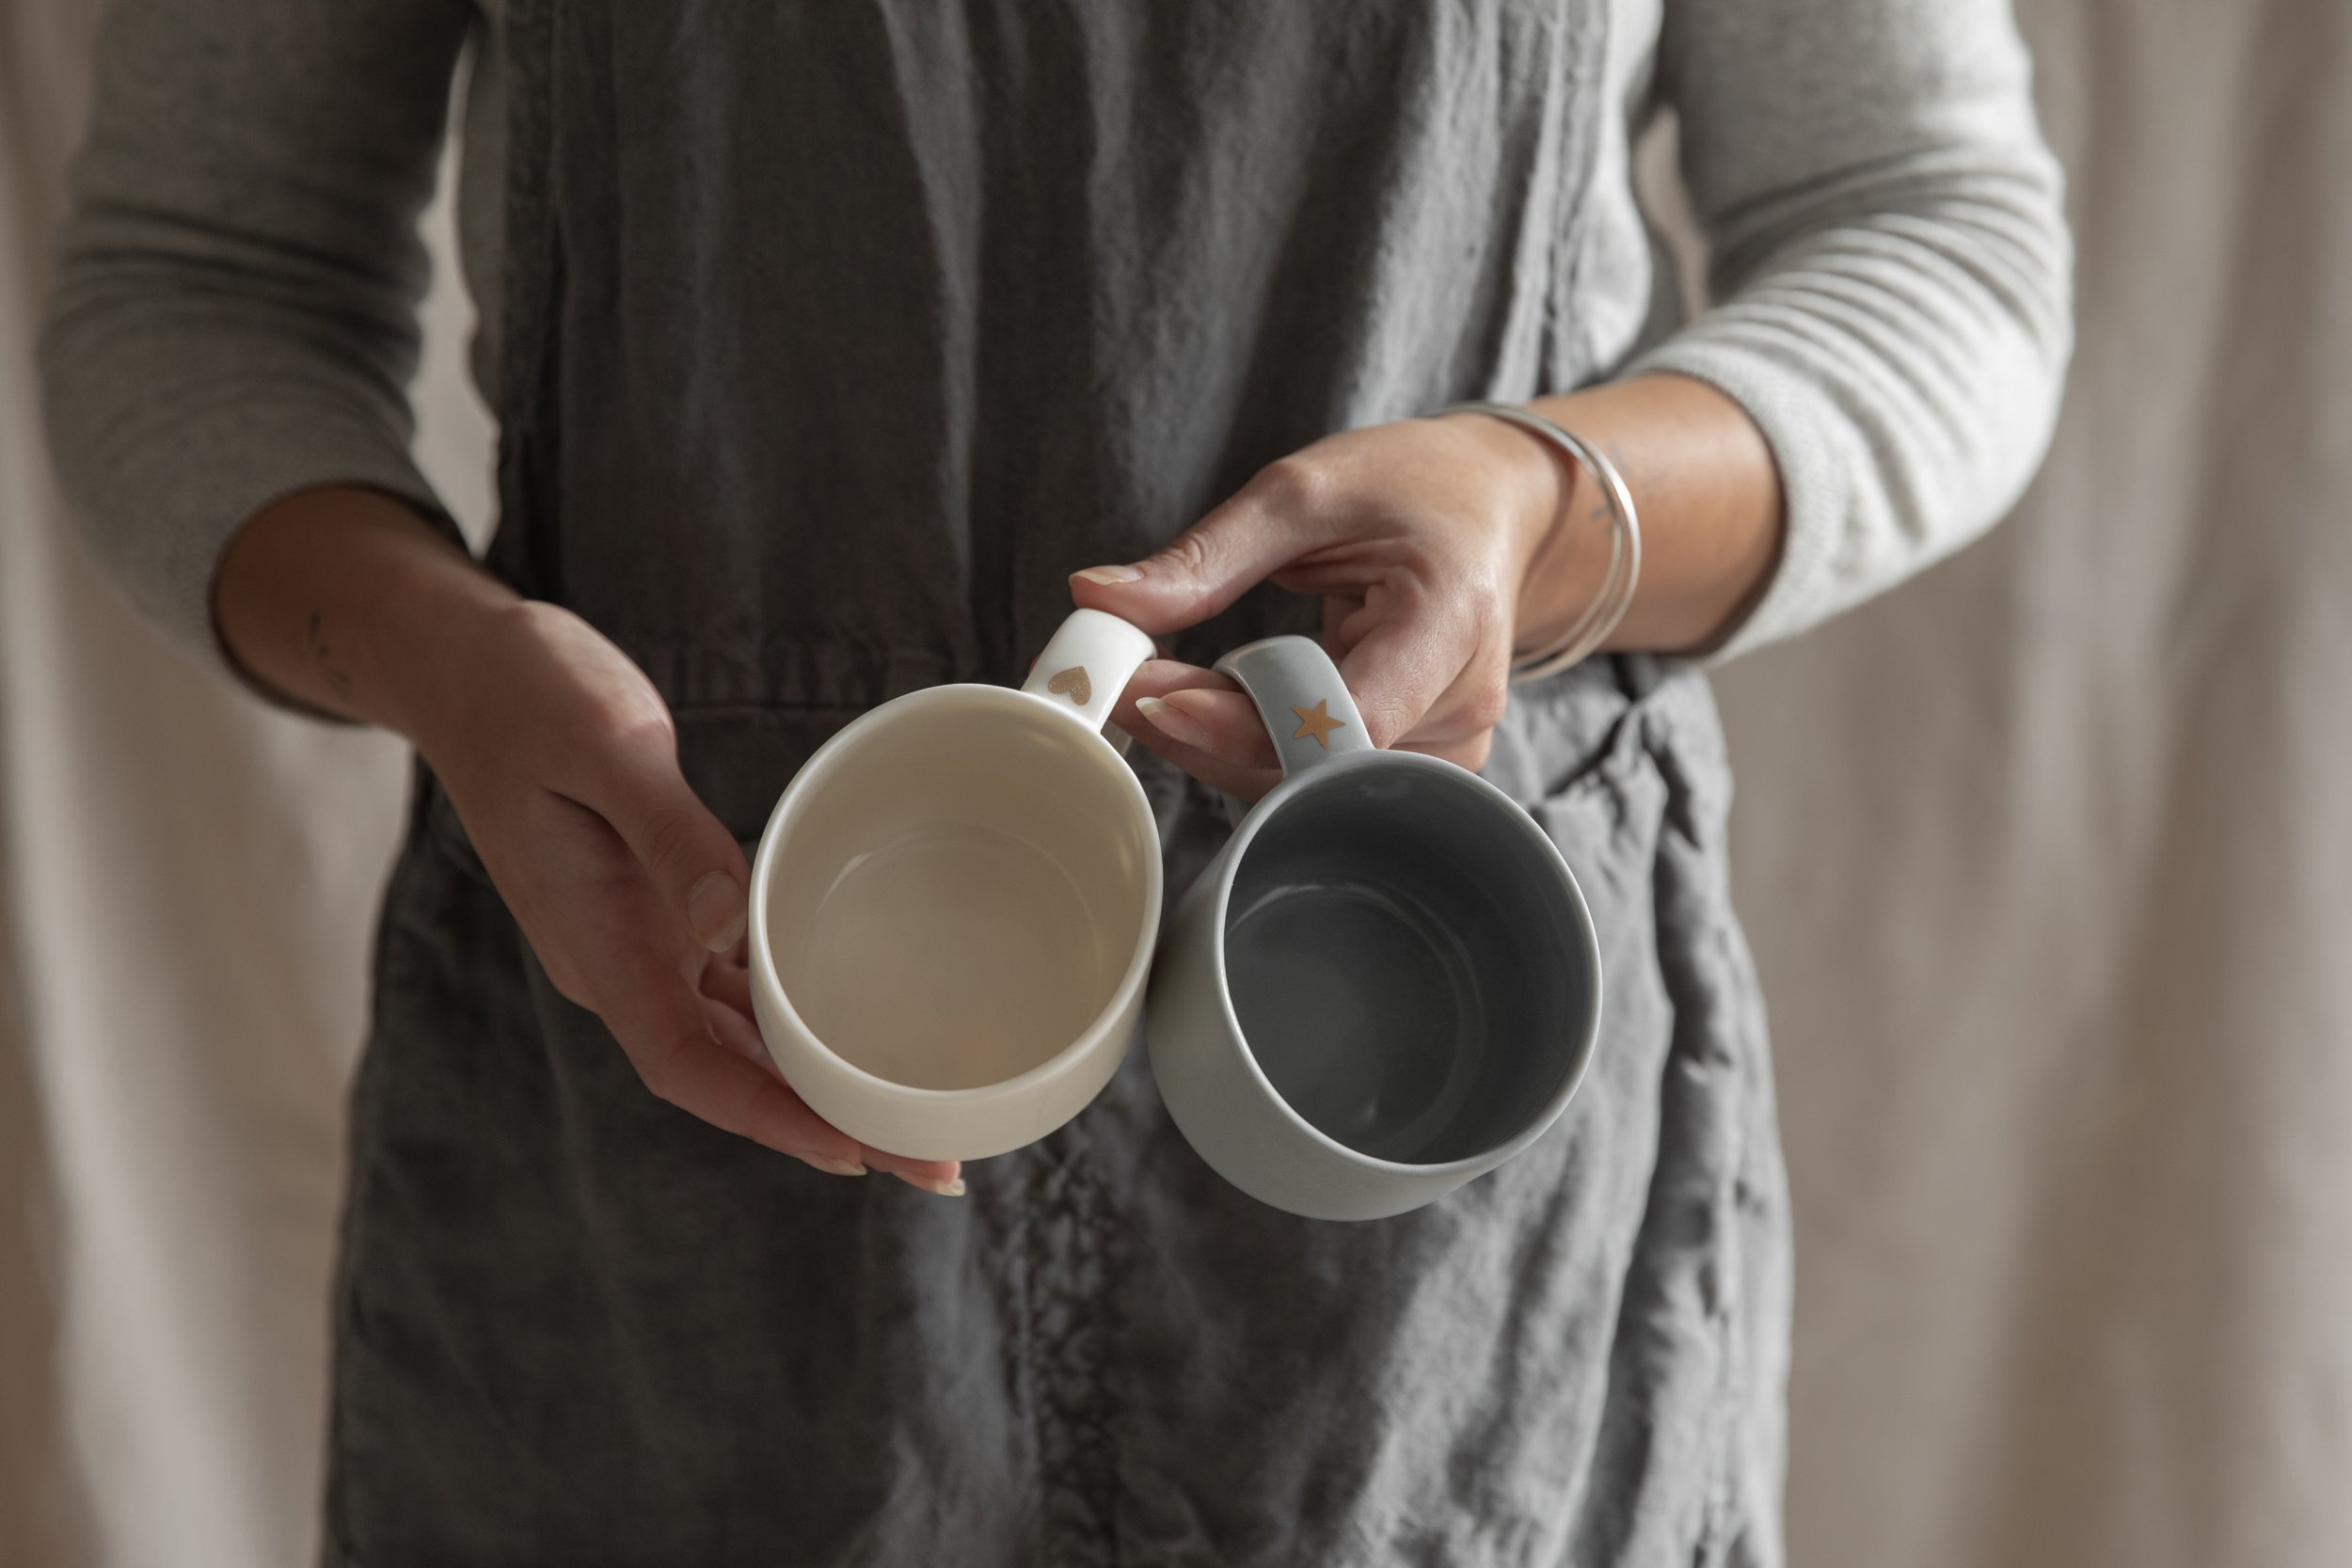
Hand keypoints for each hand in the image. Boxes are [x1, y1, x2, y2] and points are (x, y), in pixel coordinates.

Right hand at [404, 601, 964, 1193]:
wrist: (466, 669)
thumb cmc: (530, 696)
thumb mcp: (606, 747)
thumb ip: (670, 836)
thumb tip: (727, 926)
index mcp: (601, 943)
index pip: (690, 1064)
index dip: (772, 1116)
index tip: (854, 1153)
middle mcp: (620, 963)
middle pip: (731, 1074)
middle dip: (827, 1125)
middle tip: (937, 1165)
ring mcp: (637, 943)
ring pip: (739, 1041)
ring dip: (820, 1085)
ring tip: (917, 1120)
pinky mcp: (656, 913)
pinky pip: (734, 990)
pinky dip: (794, 1023)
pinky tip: (852, 1035)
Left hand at [1069, 411, 1564, 798]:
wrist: (1492, 506)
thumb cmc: (1414, 487)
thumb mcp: (1304, 491)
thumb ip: (1205, 556)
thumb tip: (1096, 598)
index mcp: (1451, 625)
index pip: (1344, 718)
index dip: (1243, 724)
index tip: (1153, 694)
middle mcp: (1462, 707)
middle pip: (1316, 763)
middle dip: (1210, 733)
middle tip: (1126, 686)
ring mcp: (1446, 747)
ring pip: (1308, 783)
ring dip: (1222, 744)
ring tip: (1163, 685)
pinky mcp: (1417, 761)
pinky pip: (1318, 776)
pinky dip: (1253, 745)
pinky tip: (1215, 703)